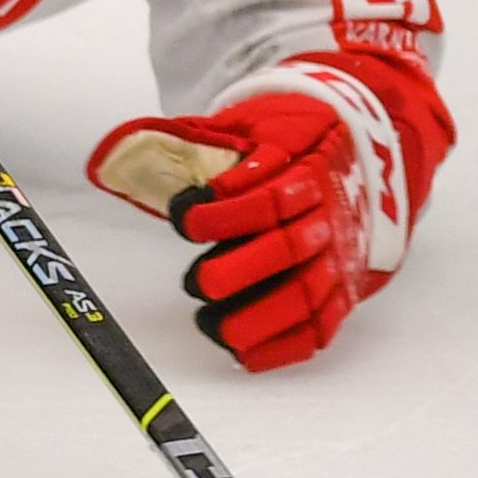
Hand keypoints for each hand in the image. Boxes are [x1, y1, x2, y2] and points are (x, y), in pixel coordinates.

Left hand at [89, 67, 417, 370]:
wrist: (364, 152)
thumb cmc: (289, 139)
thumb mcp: (248, 123)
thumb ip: (191, 140)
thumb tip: (113, 157)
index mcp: (304, 166)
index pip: (269, 194)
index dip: (224, 212)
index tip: (184, 218)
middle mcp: (328, 213)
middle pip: (291, 247)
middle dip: (240, 270)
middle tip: (197, 282)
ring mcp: (339, 253)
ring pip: (308, 292)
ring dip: (260, 317)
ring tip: (213, 326)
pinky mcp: (344, 286)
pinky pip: (323, 324)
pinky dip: (285, 346)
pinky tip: (244, 354)